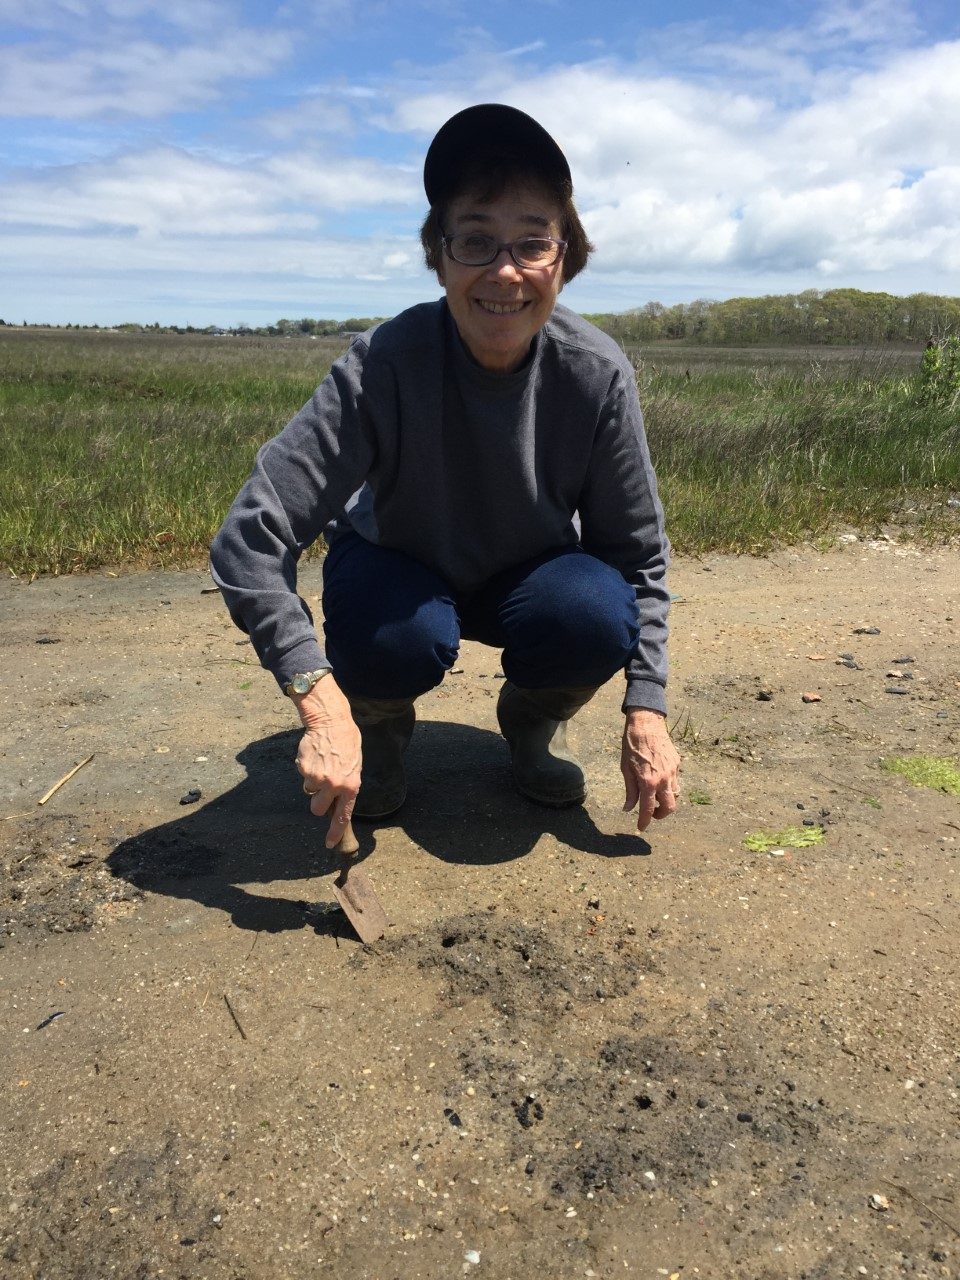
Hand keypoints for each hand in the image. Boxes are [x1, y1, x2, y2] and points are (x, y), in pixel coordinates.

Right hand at [292, 676, 361, 847]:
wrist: (330, 722)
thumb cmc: (346, 742)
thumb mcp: (355, 766)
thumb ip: (348, 785)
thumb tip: (339, 802)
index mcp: (351, 786)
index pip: (342, 816)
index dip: (334, 832)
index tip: (329, 844)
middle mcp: (334, 785)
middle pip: (318, 810)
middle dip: (317, 802)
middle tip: (322, 786)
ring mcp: (317, 778)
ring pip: (309, 791)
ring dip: (312, 782)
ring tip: (322, 764)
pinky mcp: (303, 769)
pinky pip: (303, 776)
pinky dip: (307, 768)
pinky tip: (315, 755)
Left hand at [621, 708, 680, 832]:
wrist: (646, 724)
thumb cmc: (631, 745)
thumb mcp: (625, 769)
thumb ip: (630, 791)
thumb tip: (628, 808)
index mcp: (648, 782)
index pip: (648, 809)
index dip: (644, 821)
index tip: (641, 827)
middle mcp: (664, 779)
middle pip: (670, 808)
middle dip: (661, 815)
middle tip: (651, 813)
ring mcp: (673, 771)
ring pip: (675, 795)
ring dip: (666, 800)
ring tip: (654, 796)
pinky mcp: (677, 763)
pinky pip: (675, 780)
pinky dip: (668, 785)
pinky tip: (658, 779)